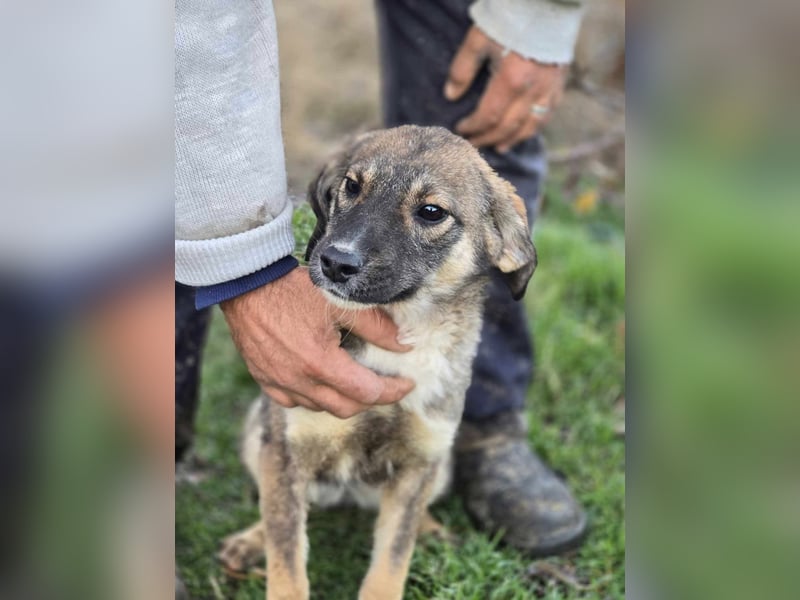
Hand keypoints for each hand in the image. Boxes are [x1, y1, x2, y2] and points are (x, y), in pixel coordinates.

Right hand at [220, 267, 414, 418]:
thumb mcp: (340, 303)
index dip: (393, 390)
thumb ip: (377, 326)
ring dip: (343, 398)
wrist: (246, 285)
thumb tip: (403, 345)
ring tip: (356, 380)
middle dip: (371, 399)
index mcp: (320, 363)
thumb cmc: (293, 289)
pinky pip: (295, 401)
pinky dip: (314, 397)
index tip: (406, 383)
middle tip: (386, 383)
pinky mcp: (264, 380)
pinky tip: (321, 380)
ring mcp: (279, 384)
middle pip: (347, 408)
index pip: (368, 392)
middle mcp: (299, 381)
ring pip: (321, 407)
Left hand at [444, 26, 565, 152]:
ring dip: (511, 140)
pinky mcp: (559, 85)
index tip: (460, 130)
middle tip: (473, 144)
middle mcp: (532, 91)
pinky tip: (522, 133)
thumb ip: (462, 68)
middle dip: (487, 138)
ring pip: (529, 127)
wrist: (546, 3)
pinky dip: (532, 129)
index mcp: (511, 80)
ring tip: (497, 147)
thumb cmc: (509, 19)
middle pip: (507, 127)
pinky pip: (546, 116)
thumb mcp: (478, 38)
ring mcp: (549, 90)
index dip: (473, 127)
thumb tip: (451, 95)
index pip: (488, 116)